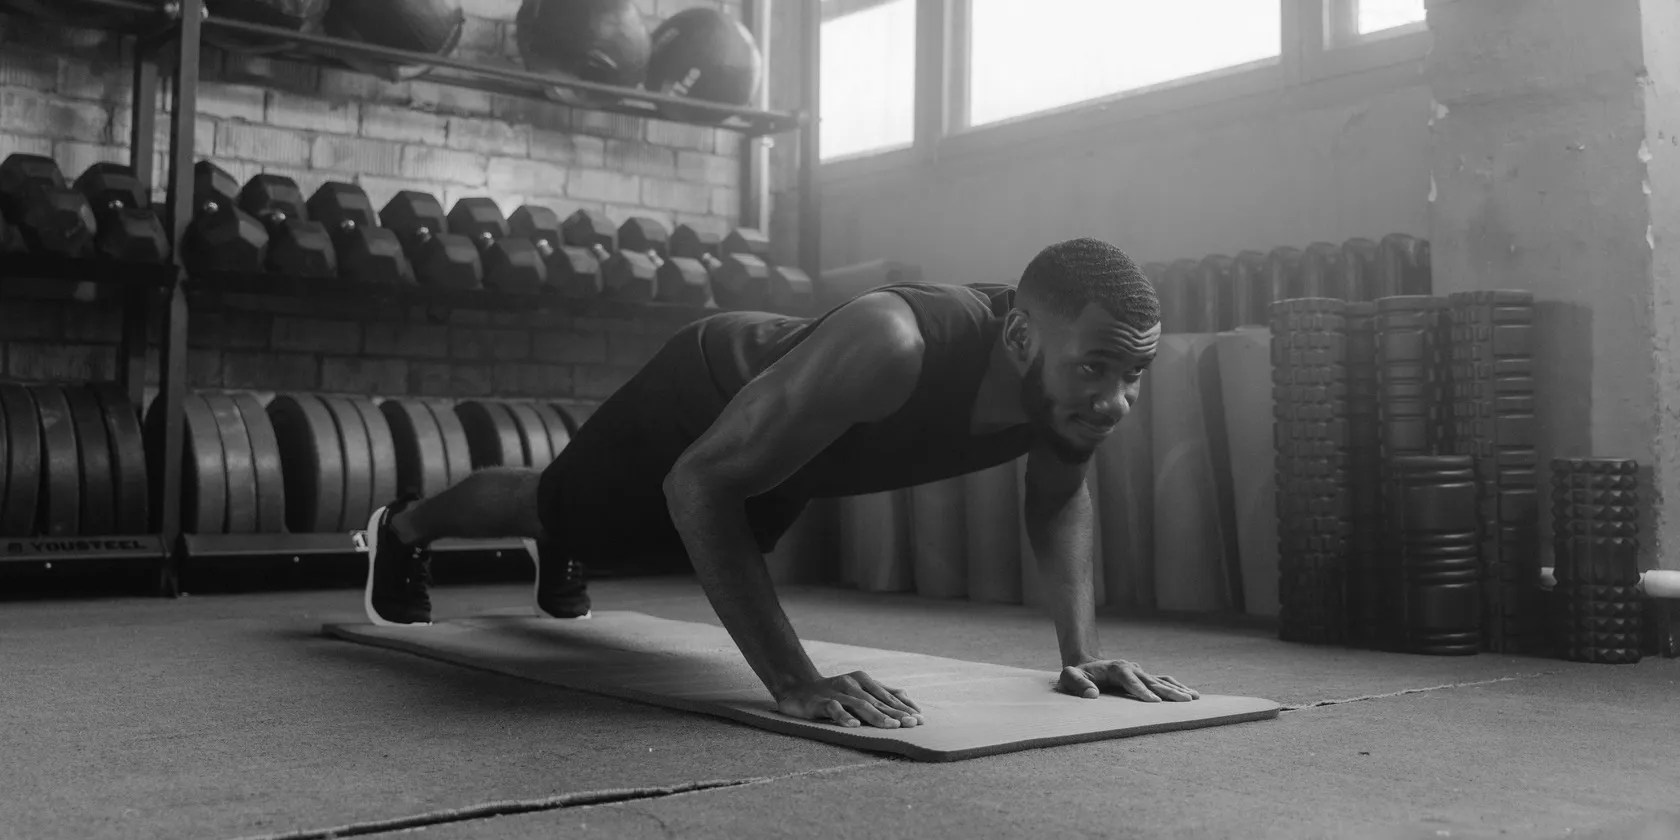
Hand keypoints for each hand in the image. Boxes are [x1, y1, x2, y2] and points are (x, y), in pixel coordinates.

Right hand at [776, 670, 925, 728]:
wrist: (797, 688)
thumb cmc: (833, 692)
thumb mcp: (858, 691)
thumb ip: (881, 693)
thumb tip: (908, 698)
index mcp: (863, 680)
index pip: (888, 695)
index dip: (904, 706)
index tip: (920, 719)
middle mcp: (852, 683)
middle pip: (878, 700)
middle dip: (896, 712)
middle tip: (912, 723)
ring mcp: (837, 691)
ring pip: (860, 704)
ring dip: (877, 715)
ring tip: (892, 726)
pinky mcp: (820, 702)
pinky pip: (834, 709)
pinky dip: (844, 717)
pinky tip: (854, 725)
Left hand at [1058, 659, 1199, 702]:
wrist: (1086, 664)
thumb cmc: (1077, 674)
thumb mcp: (1069, 677)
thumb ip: (1077, 684)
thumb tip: (1092, 695)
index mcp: (1116, 668)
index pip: (1130, 680)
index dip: (1142, 691)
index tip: (1155, 702)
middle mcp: (1132, 668)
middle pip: (1152, 680)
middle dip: (1169, 692)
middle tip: (1185, 701)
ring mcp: (1140, 672)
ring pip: (1162, 680)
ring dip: (1178, 689)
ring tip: (1195, 698)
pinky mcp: (1145, 677)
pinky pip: (1163, 682)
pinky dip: (1178, 687)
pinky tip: (1192, 695)